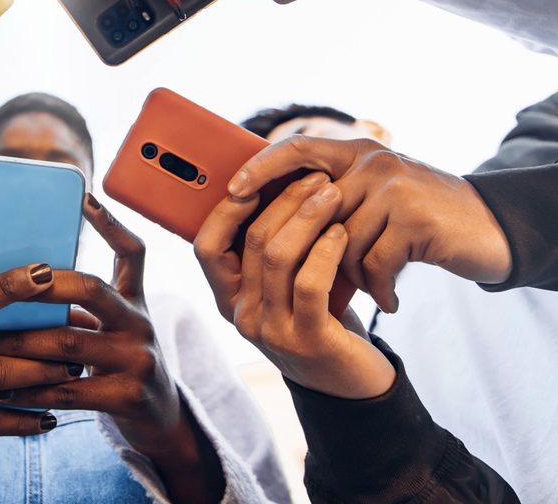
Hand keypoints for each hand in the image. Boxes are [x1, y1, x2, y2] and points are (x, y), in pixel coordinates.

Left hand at [0, 196, 224, 503]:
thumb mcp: (112, 328)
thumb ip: (79, 308)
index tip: (84, 196)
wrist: (160, 420)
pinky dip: (29, 390)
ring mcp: (138, 360)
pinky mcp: (128, 397)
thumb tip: (12, 286)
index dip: (111, 223)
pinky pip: (67, 390)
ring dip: (18, 343)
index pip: (132, 252)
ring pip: (68, 343)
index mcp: (135, 300)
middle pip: (90, 289)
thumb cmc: (118, 366)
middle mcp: (140, 323)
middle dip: (40, 286)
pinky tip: (1, 391)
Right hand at [195, 173, 394, 398]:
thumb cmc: (318, 318)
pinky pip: (309, 283)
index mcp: (228, 298)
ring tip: (333, 195)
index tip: (257, 177)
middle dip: (285, 200)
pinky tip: (341, 232)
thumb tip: (271, 183)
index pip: (206, 246)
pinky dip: (326, 250)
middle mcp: (241, 315)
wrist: (350, 380)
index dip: (227, 209)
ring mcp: (270, 331)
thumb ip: (270, 251)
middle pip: (251, 241)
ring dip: (308, 217)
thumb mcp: (284, 286)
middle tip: (316, 177)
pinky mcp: (306, 341)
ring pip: (278, 256)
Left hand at [228, 136, 511, 312]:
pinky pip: (373, 262)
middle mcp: (373, 161)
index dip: (261, 168)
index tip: (233, 192)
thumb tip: (270, 220)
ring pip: (342, 243)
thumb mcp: (376, 198)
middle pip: (314, 212)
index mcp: (357, 152)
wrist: (490, 230)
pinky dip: (379, 288)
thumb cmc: (421, 221)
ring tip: (372, 288)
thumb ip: (335, 198)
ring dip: (353, 276)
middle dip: (313, 253)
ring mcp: (394, 187)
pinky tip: (390, 300)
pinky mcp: (415, 218)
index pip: (296, 148)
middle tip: (320, 283)